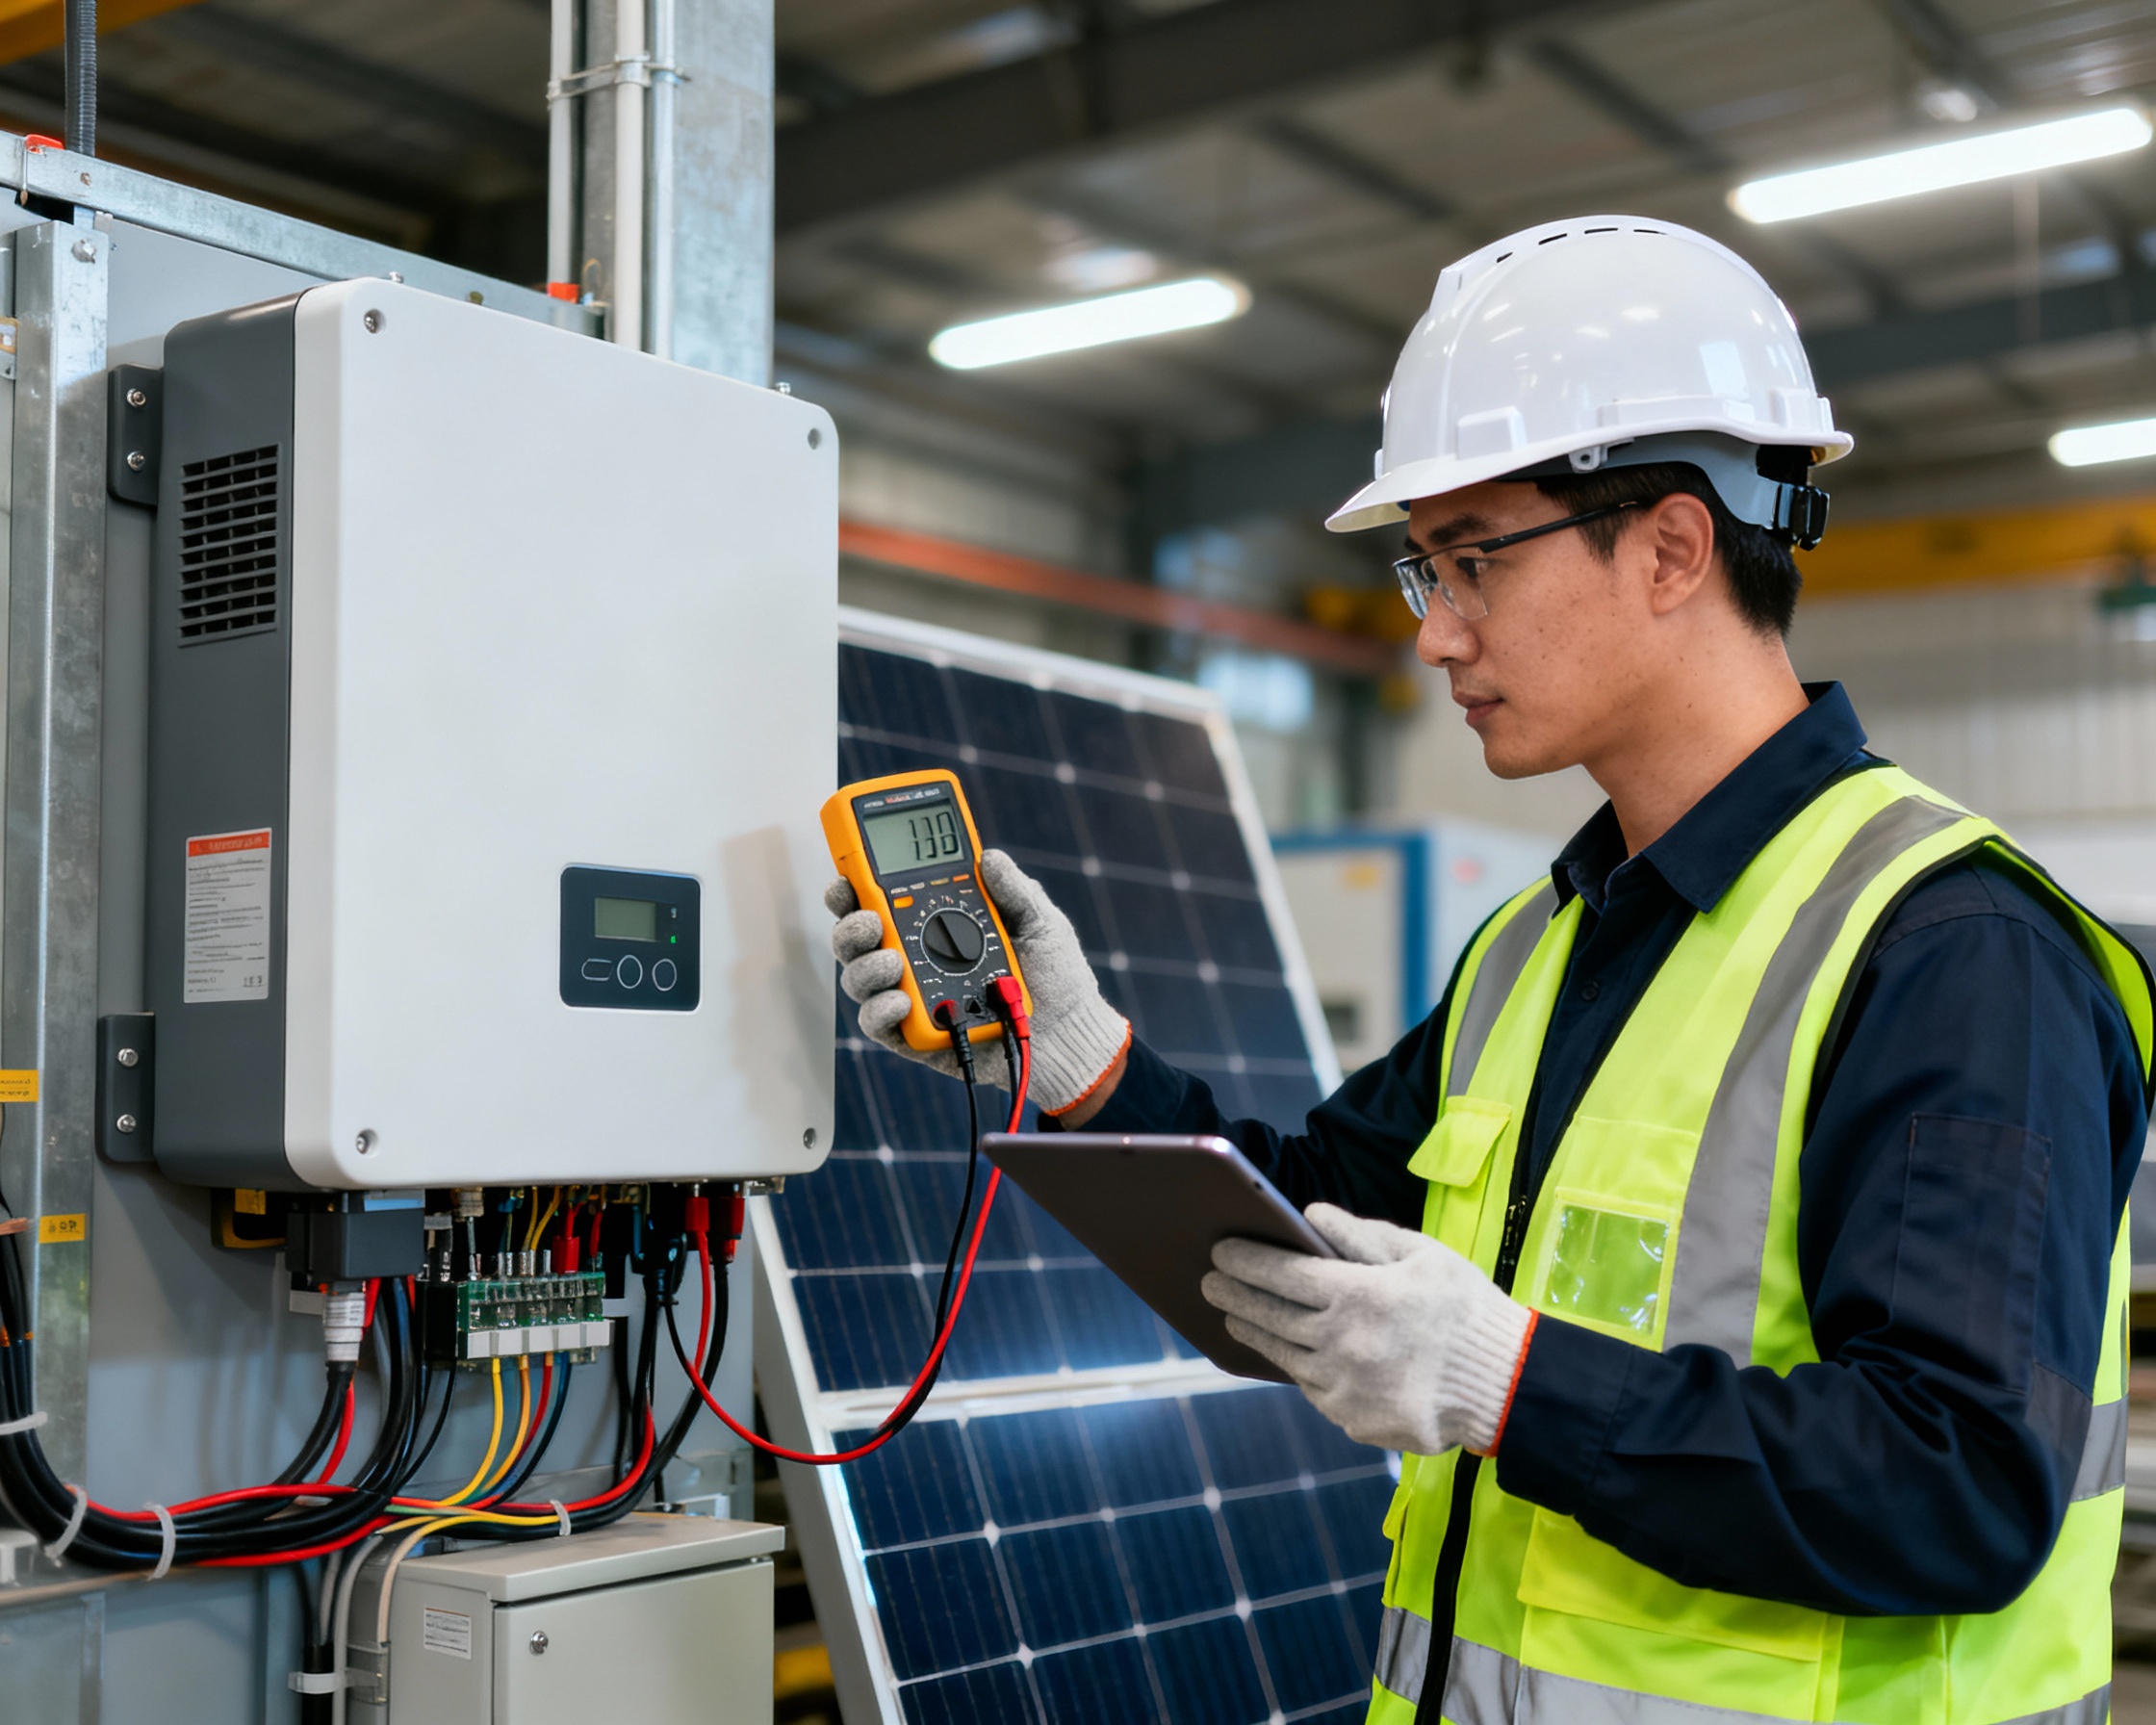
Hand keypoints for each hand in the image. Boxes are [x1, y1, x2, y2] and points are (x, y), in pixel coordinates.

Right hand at [827, 849, 1130, 1114]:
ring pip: (859, 977)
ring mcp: (910, 996)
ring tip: (894, 961)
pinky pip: (877, 1023)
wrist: (1070, 1034)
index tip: (848, 875)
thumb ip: (1014, 890)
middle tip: (870, 920)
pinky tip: (902, 1000)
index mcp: (935, 924)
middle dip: (850, 925)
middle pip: (857, 938)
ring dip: (865, 965)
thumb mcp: (1040, 922)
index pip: (881, 899)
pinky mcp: (914, 1036)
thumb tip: (989, 857)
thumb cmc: (1055, 976)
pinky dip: (880, 1010)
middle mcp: (913, 957)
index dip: (854, 886)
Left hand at [1200, 1204, 1534, 1455]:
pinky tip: (1288, 1352)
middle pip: (1269, 1314)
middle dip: (1233, 1294)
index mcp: (1358, 1294)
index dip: (1245, 1259)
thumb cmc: (1465, 1308)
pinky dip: (1298, 1367)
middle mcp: (1342, 1341)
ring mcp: (1344, 1386)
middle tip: (1209, 1282)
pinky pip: (1313, 1388)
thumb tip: (1310, 1216)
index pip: (1281, 1271)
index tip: (1219, 1250)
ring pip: (1283, 1354)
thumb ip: (1361, 1235)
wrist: (1507, 1385)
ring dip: (1254, 1331)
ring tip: (1237, 1315)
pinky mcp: (1353, 1419)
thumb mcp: (1422, 1254)